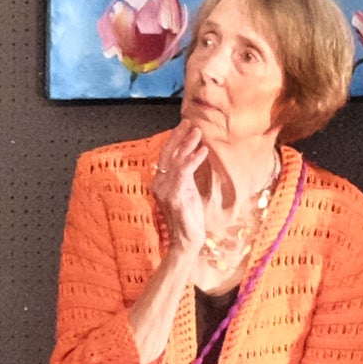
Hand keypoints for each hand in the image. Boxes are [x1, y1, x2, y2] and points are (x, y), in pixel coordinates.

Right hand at [150, 126, 232, 263]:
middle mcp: (159, 184)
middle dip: (179, 136)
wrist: (187, 241)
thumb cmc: (189, 217)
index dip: (175, 139)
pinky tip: (203, 151)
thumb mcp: (188, 191)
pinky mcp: (175, 197)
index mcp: (161, 182)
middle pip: (168, 153)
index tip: (186, 125)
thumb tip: (193, 155)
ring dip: (187, 144)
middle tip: (191, 122)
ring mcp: (165, 190)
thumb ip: (186, 175)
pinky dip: (193, 160)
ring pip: (175, 160)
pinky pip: (183, 173)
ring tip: (198, 132)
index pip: (166, 155)